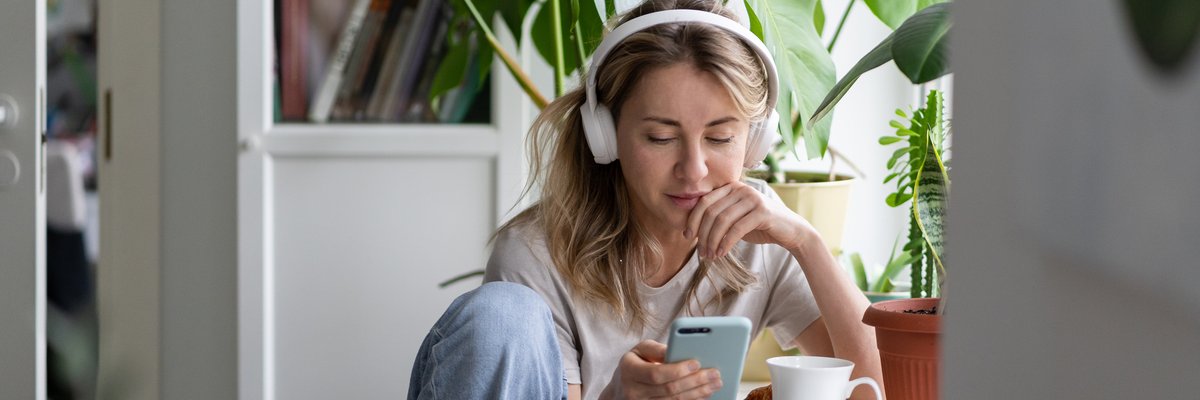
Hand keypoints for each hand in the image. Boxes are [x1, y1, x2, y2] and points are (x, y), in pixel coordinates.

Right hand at [601, 340, 722, 399]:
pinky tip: (705, 394)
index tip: (697, 362)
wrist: (621, 389)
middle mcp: (634, 392)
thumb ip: (656, 348)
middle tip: (715, 373)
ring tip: (715, 383)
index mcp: (629, 371)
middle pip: (669, 389)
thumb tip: (679, 350)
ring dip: (698, 393)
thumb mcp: (640, 350)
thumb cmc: (635, 364)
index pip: (656, 373)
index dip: (678, 370)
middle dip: (695, 381)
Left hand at [685, 181, 813, 257]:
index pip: (704, 201)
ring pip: (722, 220)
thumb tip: (691, 229)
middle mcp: (741, 188)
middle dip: (702, 233)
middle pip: (711, 211)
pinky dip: (726, 243)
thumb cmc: (759, 226)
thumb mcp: (735, 219)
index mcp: (732, 187)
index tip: (687, 236)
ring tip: (710, 255)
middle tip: (701, 252)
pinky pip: (737, 229)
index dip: (693, 219)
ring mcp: (753, 198)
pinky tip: (722, 253)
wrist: (790, 231)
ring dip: (713, 241)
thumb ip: (718, 218)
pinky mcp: (762, 212)